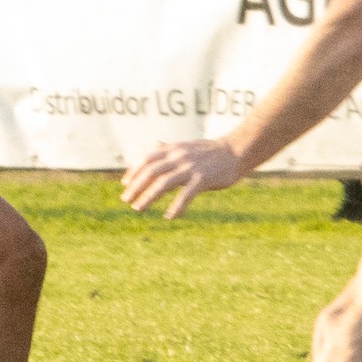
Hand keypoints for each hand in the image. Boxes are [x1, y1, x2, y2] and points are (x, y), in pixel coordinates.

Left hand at [121, 139, 240, 218]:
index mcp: (174, 149)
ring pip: (163, 182)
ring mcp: (190, 167)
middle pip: (151, 171)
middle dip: (136, 186)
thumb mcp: (187, 145)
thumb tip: (155, 144)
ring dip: (148, 196)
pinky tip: (169, 216)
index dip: (134, 171)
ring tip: (138, 208)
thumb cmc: (211, 150)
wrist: (236, 150)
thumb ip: (170, 147)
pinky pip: (186, 194)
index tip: (125, 184)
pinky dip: (176, 206)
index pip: (147, 158)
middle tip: (126, 200)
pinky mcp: (203, 178)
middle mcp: (179, 156)